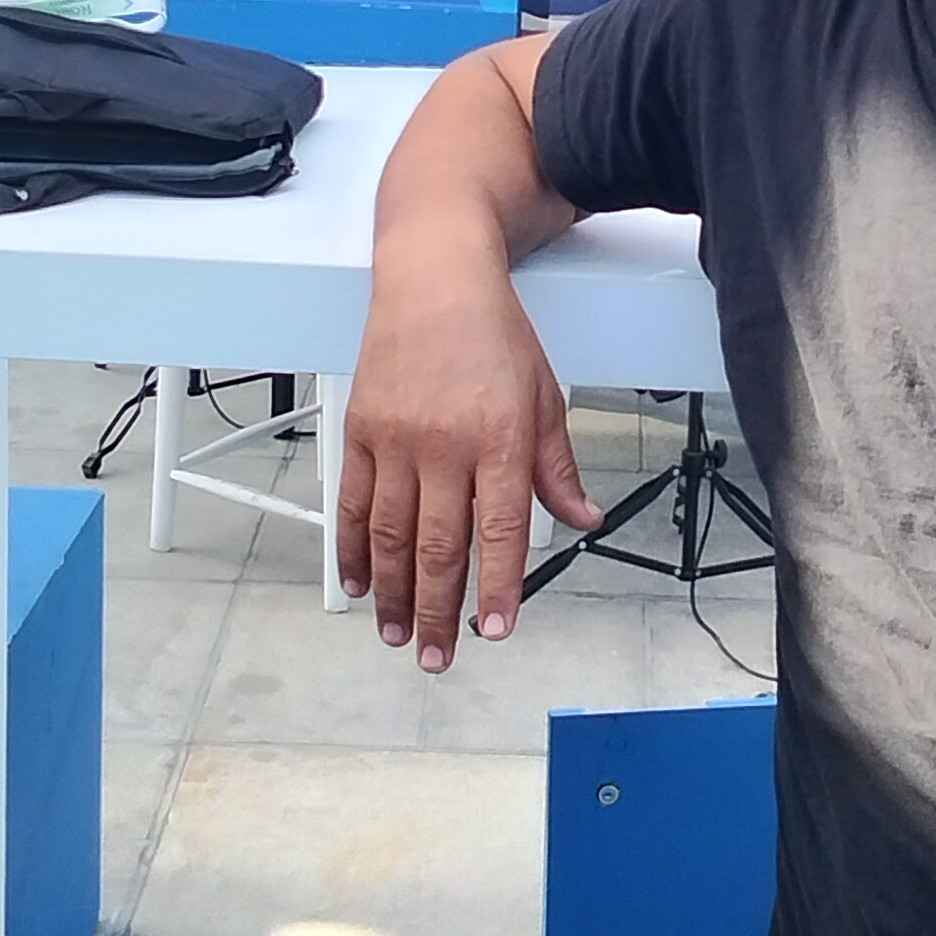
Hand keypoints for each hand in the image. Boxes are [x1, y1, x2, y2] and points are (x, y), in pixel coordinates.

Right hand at [333, 230, 601, 669]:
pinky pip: (351, 502)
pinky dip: (352, 548)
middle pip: (440, 545)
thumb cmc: (496, 335)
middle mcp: (446, 444)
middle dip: (440, 610)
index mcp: (501, 438)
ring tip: (397, 634)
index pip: (502, 530)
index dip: (498, 587)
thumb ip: (558, 466)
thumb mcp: (545, 395)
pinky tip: (359, 583)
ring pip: (390, 534)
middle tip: (438, 657)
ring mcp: (397, 439)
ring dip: (394, 592)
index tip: (494, 631)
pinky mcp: (361, 429)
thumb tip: (584, 520)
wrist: (435, 278)